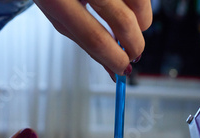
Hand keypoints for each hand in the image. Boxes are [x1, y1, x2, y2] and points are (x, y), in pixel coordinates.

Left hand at [35, 0, 151, 76]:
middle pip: (123, 21)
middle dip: (135, 44)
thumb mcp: (60, 17)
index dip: (115, 59)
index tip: (123, 68)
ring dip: (142, 22)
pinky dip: (140, 6)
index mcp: (57, 3)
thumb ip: (87, 42)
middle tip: (134, 53)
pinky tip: (130, 7)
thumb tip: (114, 70)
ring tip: (133, 26)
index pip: (95, 39)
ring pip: (139, 4)